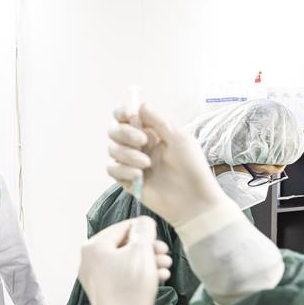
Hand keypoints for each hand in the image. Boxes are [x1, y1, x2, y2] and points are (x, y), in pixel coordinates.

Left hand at [79, 217, 172, 304]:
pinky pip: (122, 276)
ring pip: (125, 262)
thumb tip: (143, 221)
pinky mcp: (103, 292)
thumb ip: (143, 230)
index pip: (121, 227)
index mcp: (93, 246)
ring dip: (148, 262)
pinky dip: (139, 274)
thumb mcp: (141, 250)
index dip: (144, 230)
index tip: (159, 238)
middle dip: (148, 249)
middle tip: (165, 253)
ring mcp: (94, 277)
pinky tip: (159, 277)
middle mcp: (88, 260)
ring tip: (166, 267)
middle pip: (123, 246)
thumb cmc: (131, 284)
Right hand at [107, 103, 230, 226]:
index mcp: (151, 132)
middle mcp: (138, 145)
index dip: (122, 112)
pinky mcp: (125, 179)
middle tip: (143, 142)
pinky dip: (123, 170)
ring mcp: (130, 162)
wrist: (192, 200)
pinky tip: (139, 176)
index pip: (127, 116)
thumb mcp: (179, 138)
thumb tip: (140, 104)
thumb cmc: (191, 168)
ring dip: (128, 155)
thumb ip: (158, 121)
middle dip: (125, 134)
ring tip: (147, 165)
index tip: (128, 114)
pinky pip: (112, 169)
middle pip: (114, 130)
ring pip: (112, 149)